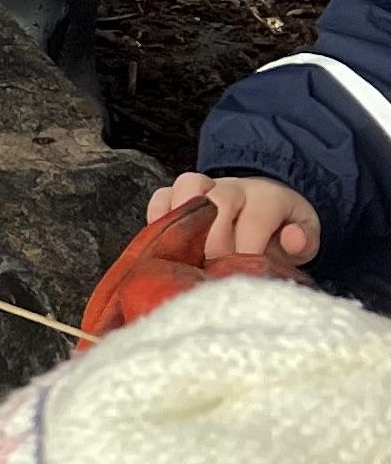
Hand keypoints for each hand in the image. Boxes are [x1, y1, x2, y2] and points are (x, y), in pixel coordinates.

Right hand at [152, 169, 320, 264]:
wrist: (267, 211)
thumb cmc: (280, 231)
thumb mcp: (304, 239)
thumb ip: (303, 242)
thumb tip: (292, 239)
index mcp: (268, 197)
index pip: (255, 219)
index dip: (247, 250)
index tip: (242, 276)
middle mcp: (235, 187)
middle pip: (217, 204)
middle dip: (213, 244)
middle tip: (213, 272)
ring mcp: (205, 188)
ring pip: (188, 187)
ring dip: (183, 220)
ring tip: (183, 253)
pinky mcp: (179, 194)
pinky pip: (162, 195)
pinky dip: (159, 216)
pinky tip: (163, 242)